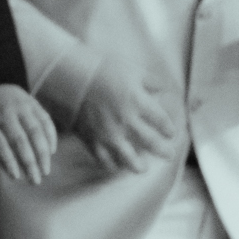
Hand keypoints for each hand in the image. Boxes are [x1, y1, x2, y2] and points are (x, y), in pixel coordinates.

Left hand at [0, 83, 57, 183]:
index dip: (8, 161)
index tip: (16, 177)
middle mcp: (4, 114)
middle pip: (19, 140)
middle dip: (29, 162)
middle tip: (35, 181)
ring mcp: (21, 107)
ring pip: (36, 131)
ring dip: (43, 153)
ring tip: (46, 170)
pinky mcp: (33, 104)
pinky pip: (45, 121)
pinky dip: (50, 137)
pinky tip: (51, 152)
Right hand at [73, 59, 183, 175]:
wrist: (67, 76)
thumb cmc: (102, 69)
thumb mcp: (132, 70)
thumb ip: (151, 82)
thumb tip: (166, 90)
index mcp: (138, 102)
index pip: (161, 122)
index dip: (168, 130)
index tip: (171, 134)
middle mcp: (126, 120)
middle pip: (151, 142)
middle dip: (163, 150)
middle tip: (168, 154)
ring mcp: (108, 133)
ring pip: (128, 158)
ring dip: (139, 165)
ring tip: (143, 168)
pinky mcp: (91, 139)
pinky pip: (103, 159)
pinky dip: (111, 165)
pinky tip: (116, 166)